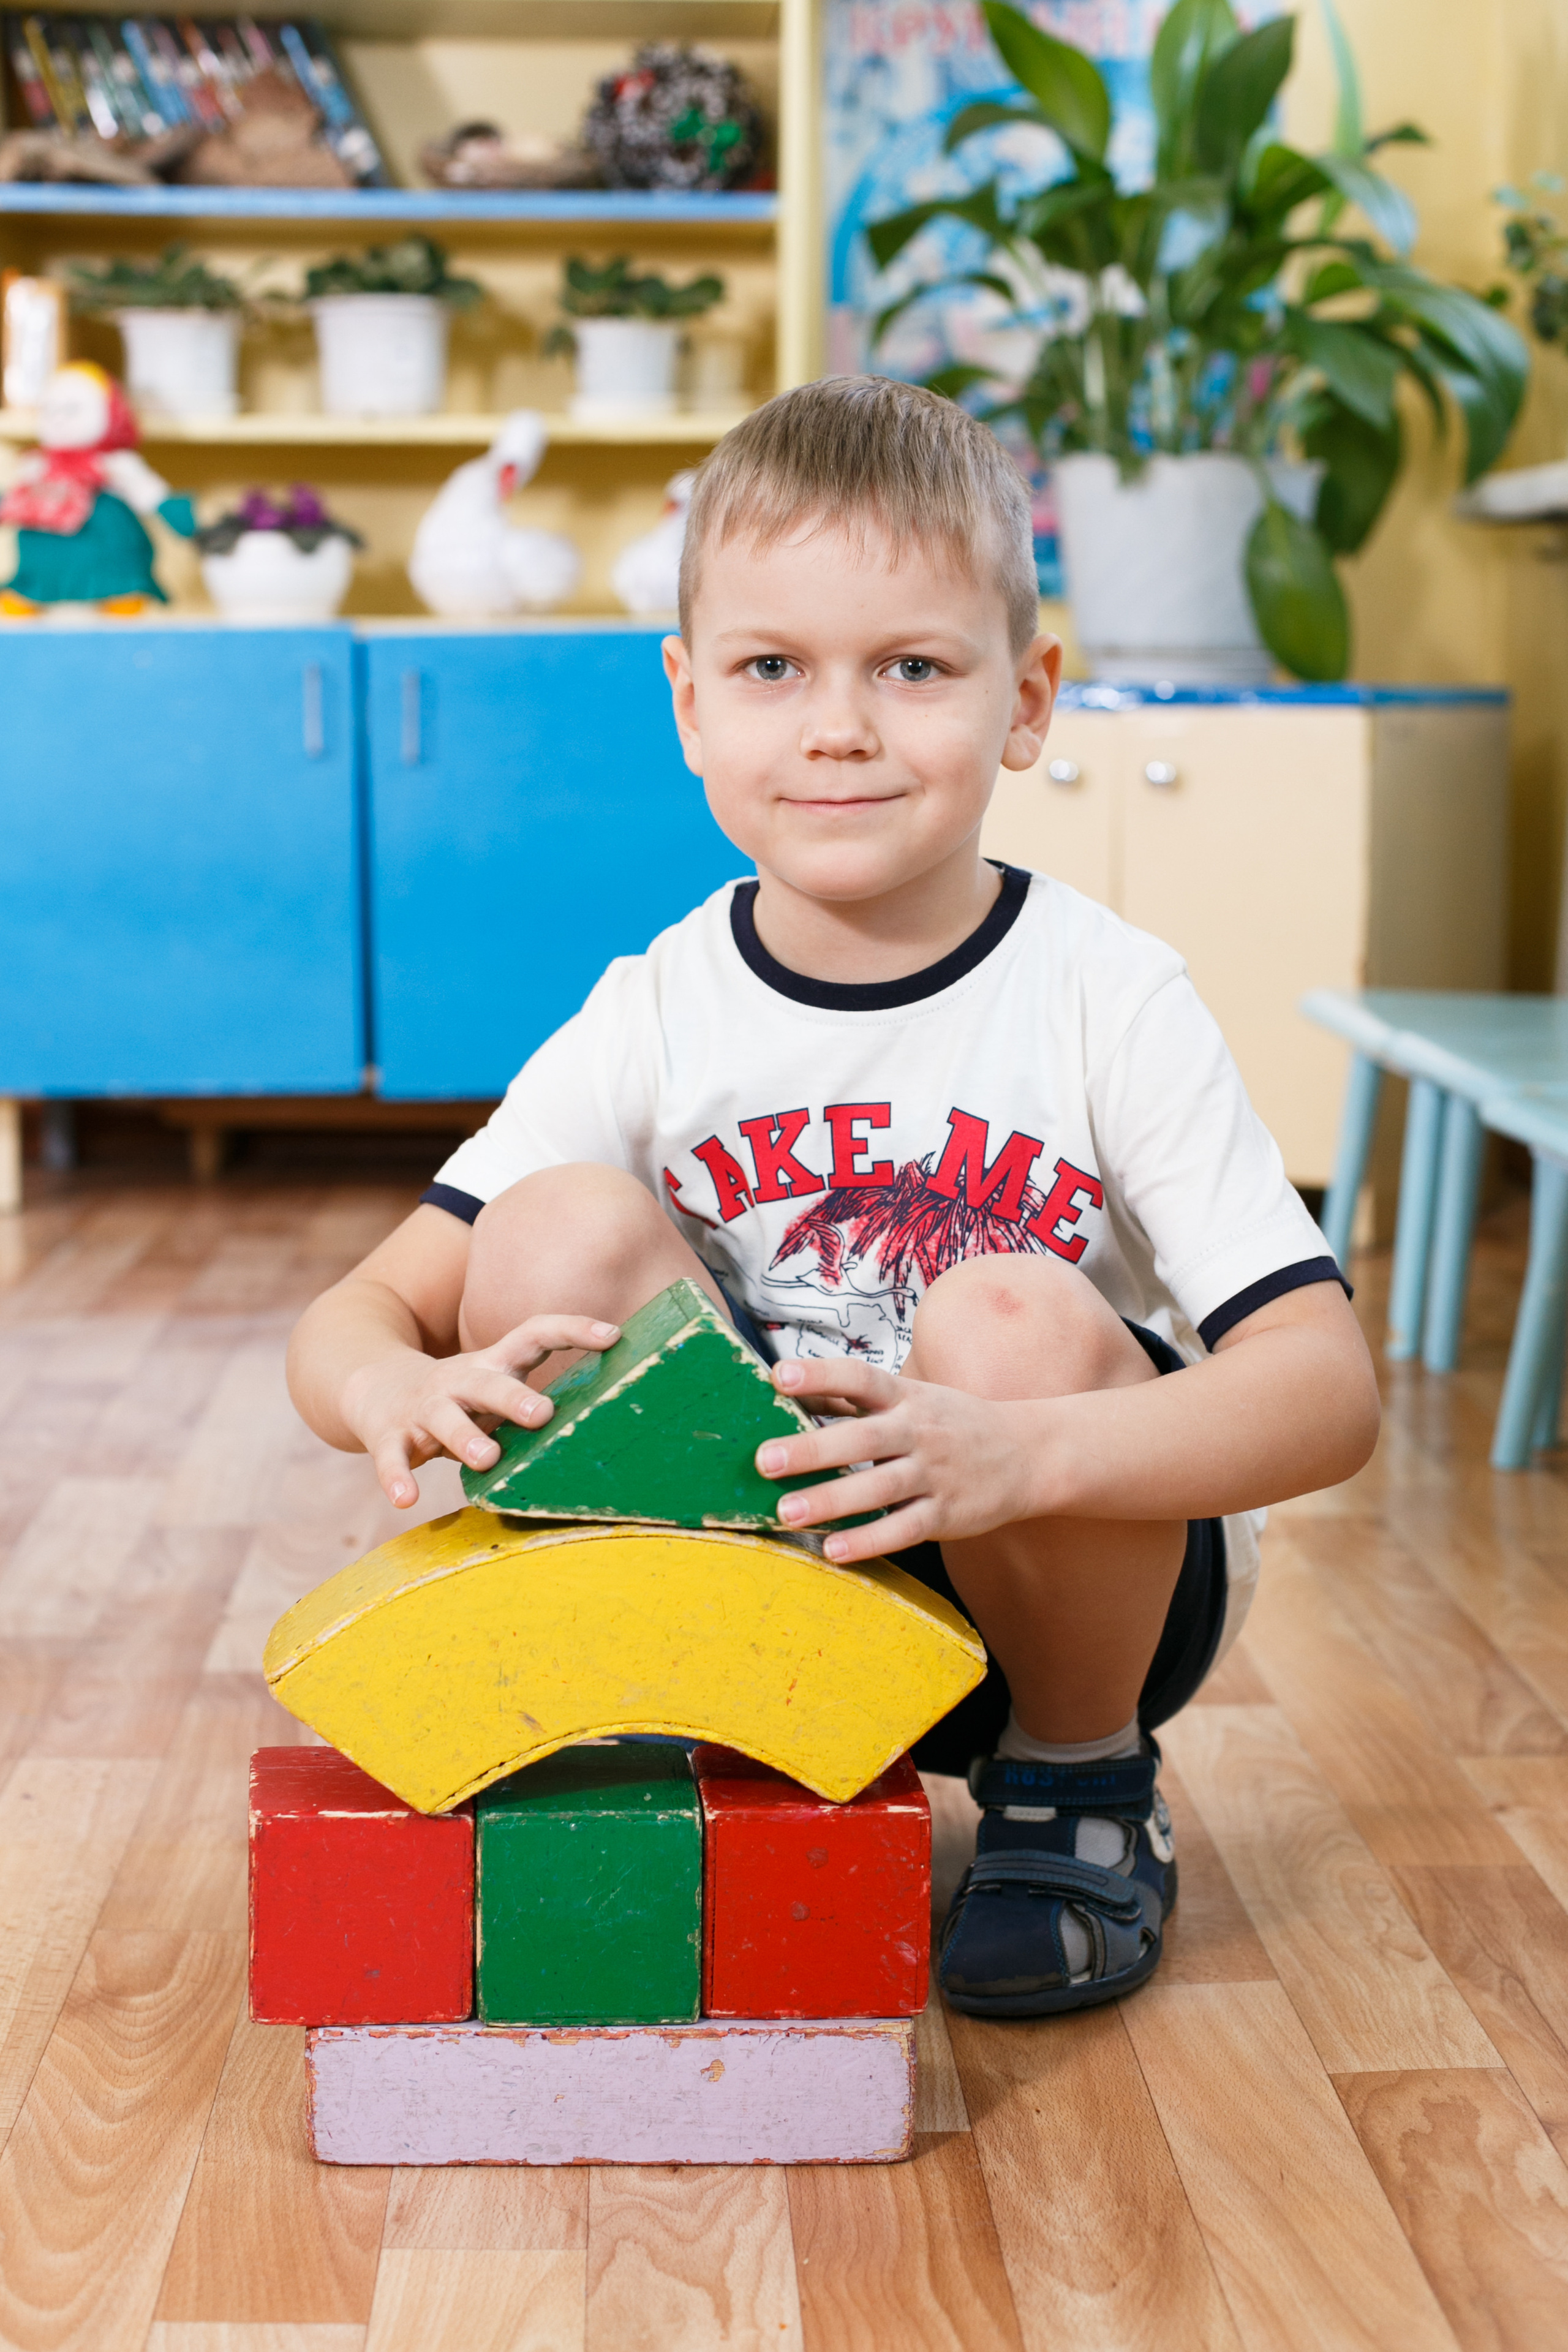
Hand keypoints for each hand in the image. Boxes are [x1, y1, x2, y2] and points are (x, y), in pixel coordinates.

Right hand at [343, 1314, 619, 1508]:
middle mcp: (459, 1380)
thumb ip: (536, 1396)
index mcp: (492, 1364)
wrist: (375, 1388)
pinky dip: (397, 1477)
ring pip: (444, 1418)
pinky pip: (392, 1456)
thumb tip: (610, 1422)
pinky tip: (406, 1499)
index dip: (572, 1329)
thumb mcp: (496, 1385)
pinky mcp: (390, 1434)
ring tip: (487, 1458)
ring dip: (465, 1437)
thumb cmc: (460, 1397)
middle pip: (487, 1382)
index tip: (612, 1335)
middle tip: (542, 1413)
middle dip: (513, 1397)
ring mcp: (423, 1407)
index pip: (534, 1333)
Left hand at [755, 1357, 1039, 1563]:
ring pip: (879, 1488)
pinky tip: (833, 1549)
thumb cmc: (952, 1423)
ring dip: (832, 1500)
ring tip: (787, 1512)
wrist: (1029, 1454)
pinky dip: (869, 1540)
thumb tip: (788, 1385)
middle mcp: (919, 1431)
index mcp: (907, 1397)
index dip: (821, 1374)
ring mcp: (934, 1474)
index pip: (861, 1378)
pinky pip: (903, 1529)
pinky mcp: (946, 1515)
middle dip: (813, 1449)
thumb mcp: (912, 1397)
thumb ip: (854, 1397)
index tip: (779, 1376)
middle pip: (863, 1438)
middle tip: (766, 1460)